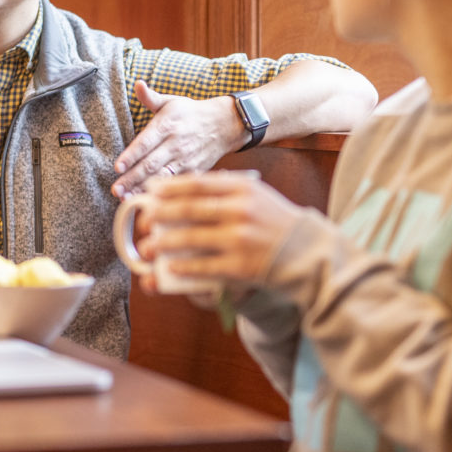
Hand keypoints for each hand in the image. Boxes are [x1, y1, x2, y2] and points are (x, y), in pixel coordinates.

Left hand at [112, 81, 242, 197]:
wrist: (225, 125)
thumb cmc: (192, 113)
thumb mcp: (172, 102)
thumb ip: (151, 97)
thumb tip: (138, 84)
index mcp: (168, 124)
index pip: (146, 141)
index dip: (132, 155)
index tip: (117, 166)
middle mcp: (176, 143)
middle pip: (151, 163)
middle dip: (132, 178)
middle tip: (115, 189)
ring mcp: (185, 160)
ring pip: (162, 177)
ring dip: (143, 189)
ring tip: (125, 198)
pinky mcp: (193, 172)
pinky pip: (174, 185)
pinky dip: (160, 195)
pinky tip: (146, 202)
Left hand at [138, 172, 307, 285]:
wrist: (306, 252)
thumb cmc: (274, 221)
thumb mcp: (255, 195)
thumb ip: (225, 189)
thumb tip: (183, 190)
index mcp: (242, 188)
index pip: (198, 183)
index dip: (170, 187)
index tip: (151, 192)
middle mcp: (240, 210)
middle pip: (189, 209)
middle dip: (160, 214)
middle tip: (144, 220)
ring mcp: (240, 239)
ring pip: (191, 239)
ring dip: (164, 243)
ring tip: (148, 247)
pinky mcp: (241, 266)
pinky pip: (204, 266)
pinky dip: (184, 267)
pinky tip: (170, 267)